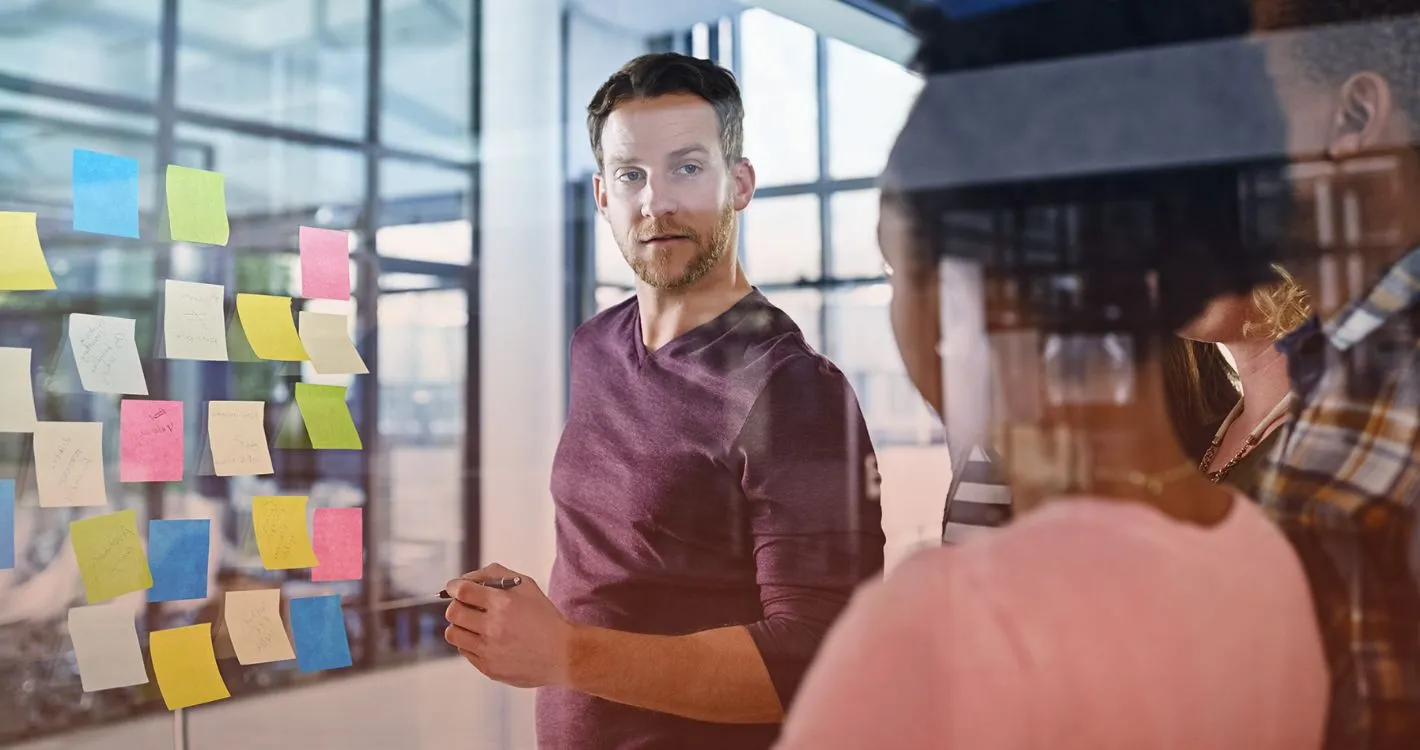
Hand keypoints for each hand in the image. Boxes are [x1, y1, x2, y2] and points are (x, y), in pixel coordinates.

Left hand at [443, 563, 573, 688]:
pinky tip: (487, 639)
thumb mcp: (526, 586)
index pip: (463, 591)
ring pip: (453, 633)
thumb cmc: (544, 618)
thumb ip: (495, 575)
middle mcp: (493, 628)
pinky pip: (464, 651)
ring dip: (461, 625)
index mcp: (503, 604)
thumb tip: (465, 579)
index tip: (454, 588)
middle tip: (467, 606)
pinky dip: (470, 643)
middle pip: (453, 612)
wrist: (562, 654)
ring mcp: (489, 651)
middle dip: (457, 605)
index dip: (454, 586)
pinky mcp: (488, 668)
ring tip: (476, 624)